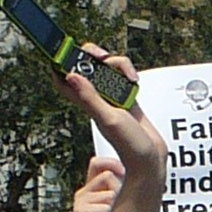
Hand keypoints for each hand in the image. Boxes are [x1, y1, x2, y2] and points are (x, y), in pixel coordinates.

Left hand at [55, 46, 163, 176]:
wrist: (151, 158)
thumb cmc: (130, 145)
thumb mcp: (109, 119)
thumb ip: (90, 97)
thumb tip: (71, 76)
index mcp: (86, 102)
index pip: (63, 79)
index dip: (60, 64)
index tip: (65, 52)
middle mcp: (97, 97)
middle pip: (86, 65)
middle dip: (93, 55)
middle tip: (102, 58)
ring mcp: (112, 96)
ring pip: (107, 67)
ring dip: (118, 64)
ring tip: (128, 76)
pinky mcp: (126, 96)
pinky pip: (123, 75)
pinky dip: (128, 73)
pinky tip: (134, 82)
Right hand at [72, 156, 123, 211]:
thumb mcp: (122, 204)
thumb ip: (123, 185)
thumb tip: (130, 168)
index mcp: (92, 188)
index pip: (97, 163)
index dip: (112, 163)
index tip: (124, 171)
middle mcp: (84, 192)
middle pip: (109, 176)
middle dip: (120, 191)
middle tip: (118, 211)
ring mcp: (80, 200)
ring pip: (111, 193)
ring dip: (118, 208)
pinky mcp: (79, 210)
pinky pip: (105, 206)